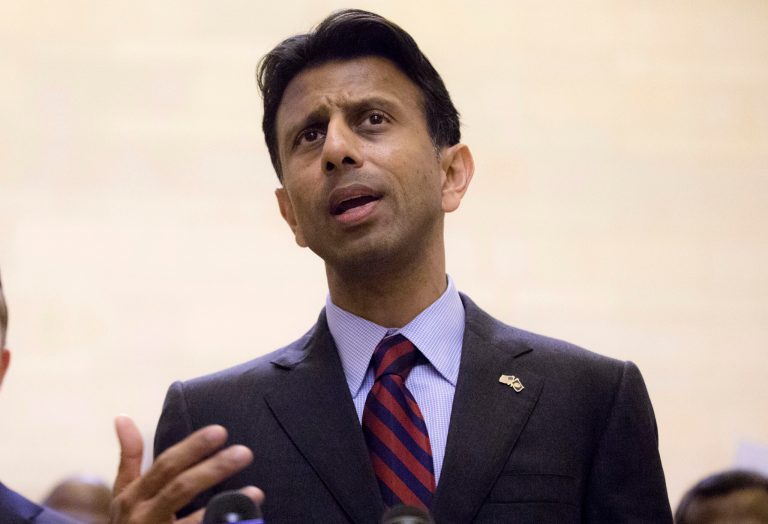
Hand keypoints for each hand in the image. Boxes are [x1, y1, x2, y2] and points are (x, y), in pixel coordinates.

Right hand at [111, 415, 263, 522]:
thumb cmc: (126, 522)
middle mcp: (143, 516)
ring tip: (256, 493)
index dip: (192, 448)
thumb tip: (123, 418)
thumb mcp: (122, 492)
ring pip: (192, 521)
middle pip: (181, 488)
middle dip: (213, 469)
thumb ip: (129, 457)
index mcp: (135, 496)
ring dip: (224, 506)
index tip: (220, 431)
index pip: (166, 466)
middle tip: (244, 453)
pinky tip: (243, 521)